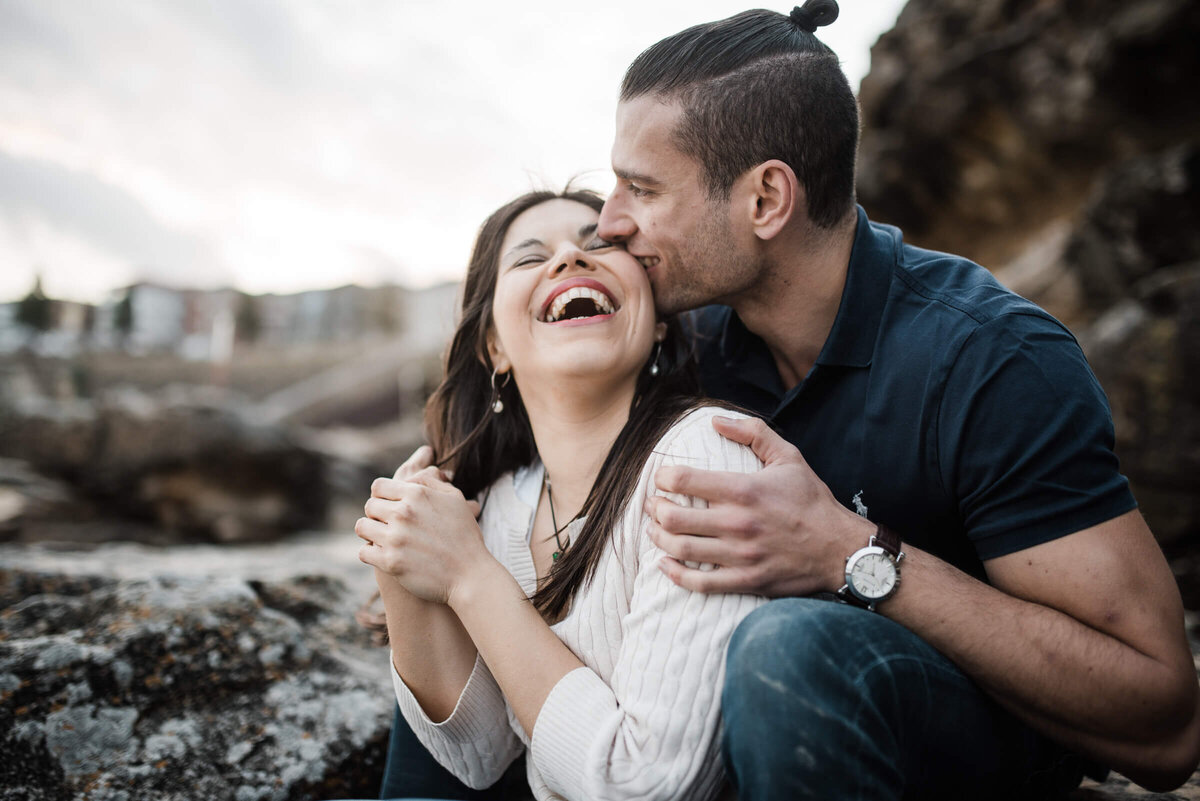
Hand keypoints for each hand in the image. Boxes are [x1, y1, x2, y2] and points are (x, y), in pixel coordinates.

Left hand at [355, 465, 487, 603]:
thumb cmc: (465, 536)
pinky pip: (364, 551)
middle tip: (388, 525)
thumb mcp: (455, 500)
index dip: (382, 496)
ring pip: (362, 527)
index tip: (388, 506)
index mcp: (417, 494)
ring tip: (381, 538)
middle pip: (370, 506)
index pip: (379, 486)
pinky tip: (381, 555)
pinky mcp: (390, 562)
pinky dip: (370, 553)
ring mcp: (395, 538)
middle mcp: (403, 513)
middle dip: (377, 515)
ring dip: (370, 532)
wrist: (470, 575)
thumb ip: (431, 481)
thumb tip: (413, 476)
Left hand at [647, 415, 872, 595]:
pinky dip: (674, 574)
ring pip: (680, 549)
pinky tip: (665, 564)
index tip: (662, 477)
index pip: (683, 479)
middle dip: (654, 508)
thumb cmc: (812, 501)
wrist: (840, 549)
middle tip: (653, 504)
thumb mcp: (789, 457)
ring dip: (658, 538)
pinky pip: (699, 583)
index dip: (662, 477)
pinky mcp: (745, 581)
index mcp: (744, 490)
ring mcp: (740, 555)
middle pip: (672, 517)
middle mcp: (737, 523)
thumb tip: (715, 421)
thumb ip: (753, 432)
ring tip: (655, 530)